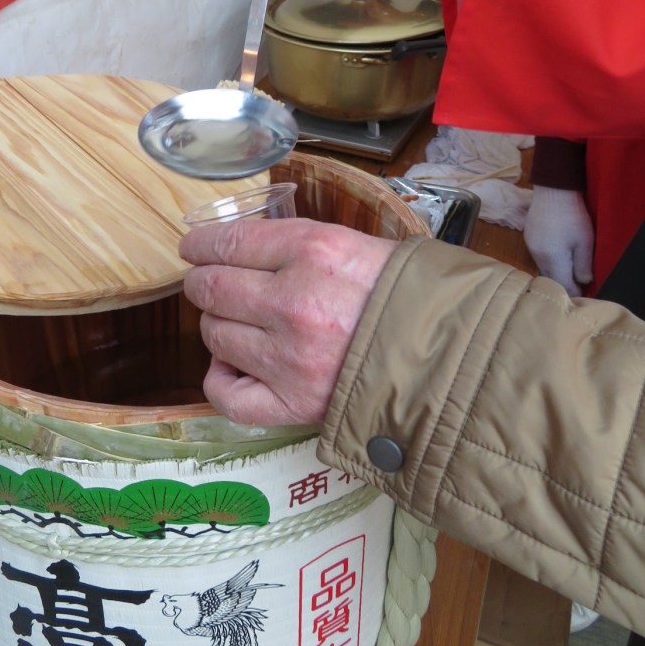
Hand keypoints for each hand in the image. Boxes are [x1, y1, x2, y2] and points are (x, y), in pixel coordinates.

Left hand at [180, 218, 396, 426]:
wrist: (450, 357)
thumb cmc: (406, 296)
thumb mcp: (356, 245)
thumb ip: (296, 245)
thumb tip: (242, 248)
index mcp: (313, 251)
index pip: (229, 241)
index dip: (201, 244)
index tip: (194, 248)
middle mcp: (293, 302)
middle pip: (211, 288)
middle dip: (203, 283)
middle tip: (210, 284)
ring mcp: (288, 358)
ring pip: (214, 334)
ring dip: (218, 326)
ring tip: (239, 324)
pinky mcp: (293, 403)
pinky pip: (227, 394)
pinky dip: (219, 378)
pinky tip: (230, 365)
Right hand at [524, 185, 594, 296]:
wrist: (553, 191)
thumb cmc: (573, 215)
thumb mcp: (585, 241)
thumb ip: (584, 265)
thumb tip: (584, 282)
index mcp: (553, 259)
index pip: (564, 285)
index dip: (576, 292)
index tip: (587, 293)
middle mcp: (538, 257)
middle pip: (551, 279)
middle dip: (565, 284)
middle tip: (580, 284)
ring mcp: (531, 247)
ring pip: (544, 269)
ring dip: (556, 273)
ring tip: (570, 271)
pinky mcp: (529, 238)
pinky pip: (539, 258)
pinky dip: (549, 262)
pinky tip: (558, 255)